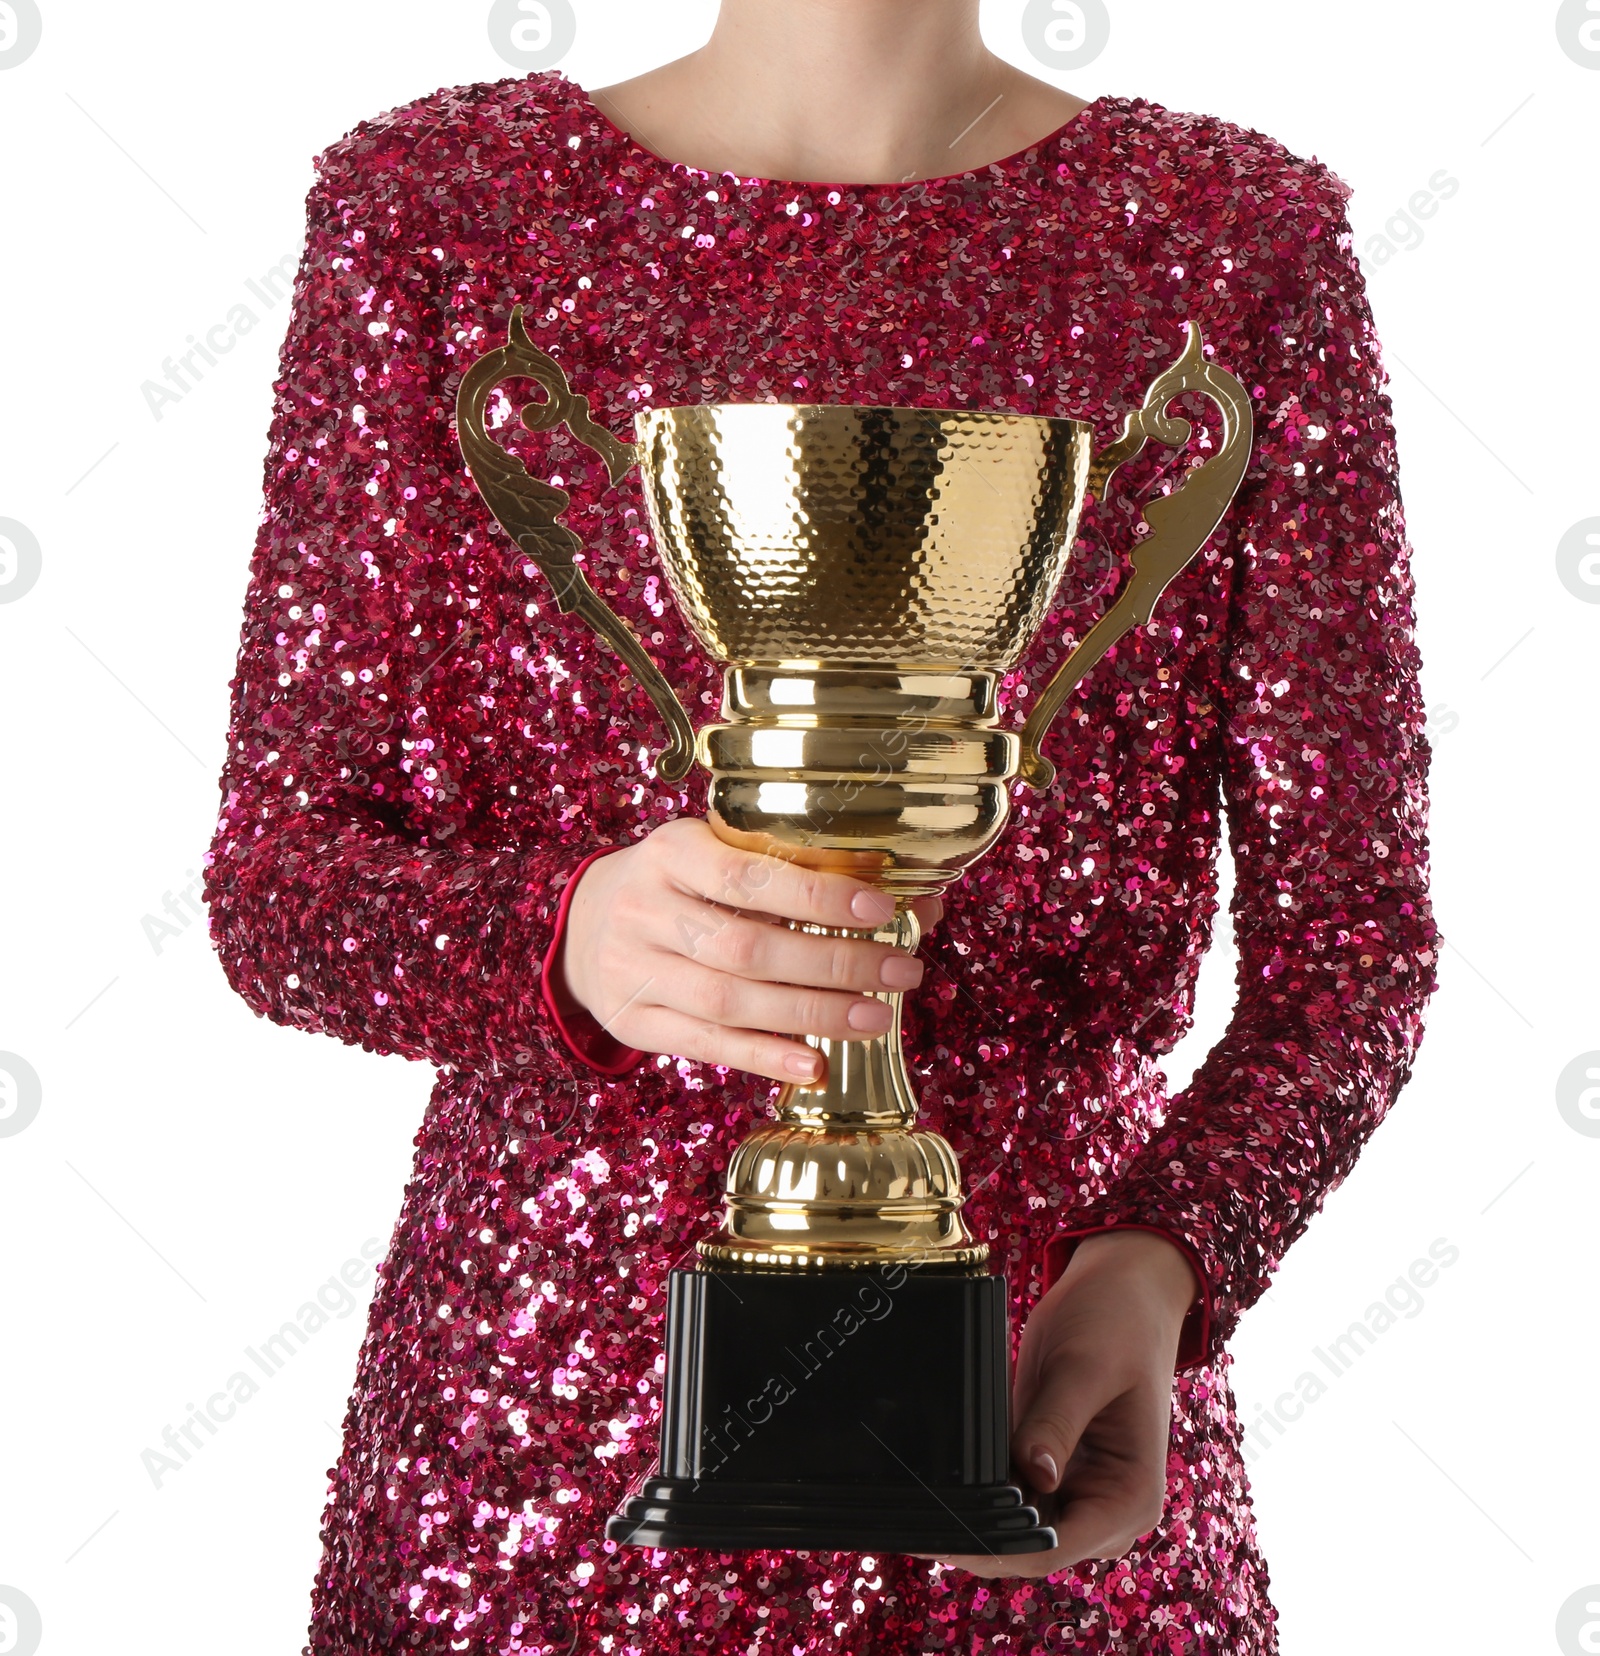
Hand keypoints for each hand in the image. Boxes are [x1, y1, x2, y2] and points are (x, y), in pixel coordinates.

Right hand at [554, 818, 941, 1083]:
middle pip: (746, 946)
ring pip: (729, 1001)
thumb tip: (921, 901)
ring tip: (875, 1016)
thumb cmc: (679, 885)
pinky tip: (815, 1062)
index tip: (883, 911)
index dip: (818, 896)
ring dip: (811, 1014)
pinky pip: (706, 1045)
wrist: (585, 925)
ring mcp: (633, 970)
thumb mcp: (719, 855)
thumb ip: (802, 874)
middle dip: (833, 964)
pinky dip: (765, 1057)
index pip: (749, 876)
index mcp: (671, 850)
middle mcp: (645, 908)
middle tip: (902, 971)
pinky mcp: (633, 1022)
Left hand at [934, 1230, 1199, 1577]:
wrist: (1122, 1290)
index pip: (1053, 1549)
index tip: (941, 1531)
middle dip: (976, 1535)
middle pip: (1029, 1549)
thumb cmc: (1117, 1323)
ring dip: (973, 1515)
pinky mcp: (1051, 1471)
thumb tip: (1032, 1476)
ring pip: (1014, 1528)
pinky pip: (1009, 1495)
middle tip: (912, 1516)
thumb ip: (1056, 1424)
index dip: (994, 1548)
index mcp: (1130, 1499)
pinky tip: (939, 1477)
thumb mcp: (1083, 1369)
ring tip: (917, 1500)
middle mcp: (1106, 1511)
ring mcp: (1077, 1493)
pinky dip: (980, 1489)